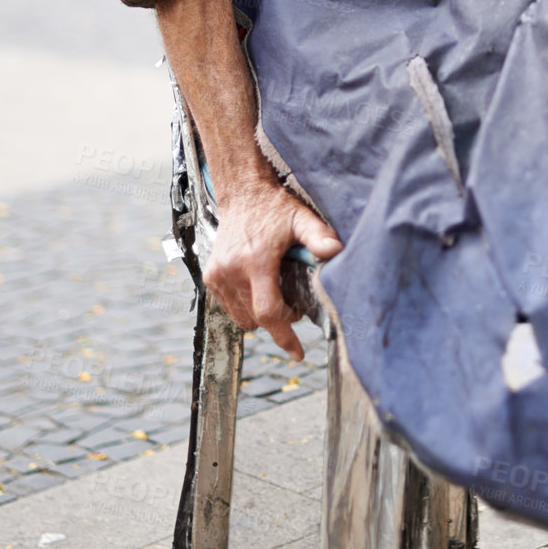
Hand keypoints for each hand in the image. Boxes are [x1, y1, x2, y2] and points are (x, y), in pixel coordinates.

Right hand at [203, 179, 342, 359]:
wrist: (242, 194)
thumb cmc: (274, 207)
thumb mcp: (301, 218)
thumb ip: (319, 237)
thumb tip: (336, 252)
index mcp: (256, 261)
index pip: (269, 312)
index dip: (284, 336)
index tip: (297, 353)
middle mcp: (232, 271)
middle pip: (257, 319)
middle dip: (279, 320)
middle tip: (294, 304)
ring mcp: (218, 275)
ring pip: (242, 317)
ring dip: (260, 315)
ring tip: (275, 292)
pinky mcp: (211, 276)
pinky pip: (229, 307)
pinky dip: (244, 306)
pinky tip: (258, 287)